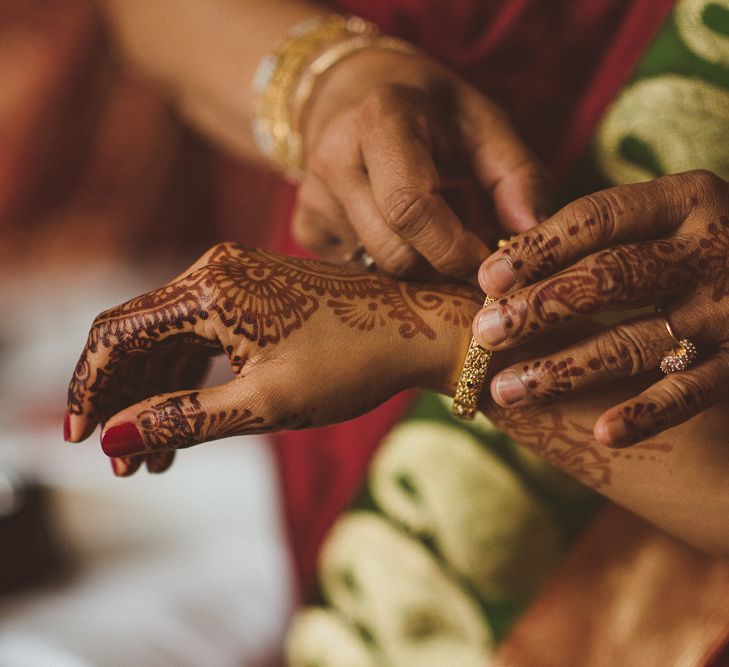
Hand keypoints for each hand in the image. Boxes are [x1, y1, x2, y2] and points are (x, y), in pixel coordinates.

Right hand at [65, 242, 477, 475]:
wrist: (421, 328)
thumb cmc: (353, 361)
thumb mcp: (266, 402)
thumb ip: (186, 418)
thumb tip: (118, 438)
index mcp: (210, 287)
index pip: (117, 336)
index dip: (92, 389)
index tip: (80, 439)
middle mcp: (215, 271)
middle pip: (139, 337)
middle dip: (126, 402)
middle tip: (123, 464)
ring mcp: (236, 278)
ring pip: (172, 340)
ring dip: (158, 395)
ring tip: (155, 460)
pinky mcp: (256, 292)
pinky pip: (205, 335)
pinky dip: (191, 378)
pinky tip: (187, 423)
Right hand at [292, 47, 550, 278]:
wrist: (353, 94)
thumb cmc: (429, 110)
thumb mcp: (482, 122)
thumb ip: (517, 174)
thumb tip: (533, 235)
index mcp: (380, 120)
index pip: (410, 207)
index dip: (454, 249)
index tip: (488, 261)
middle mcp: (333, 158)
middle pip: (394, 252)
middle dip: (441, 265)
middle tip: (466, 244)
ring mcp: (311, 196)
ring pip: (376, 267)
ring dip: (418, 261)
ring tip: (429, 220)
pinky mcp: (303, 225)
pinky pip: (356, 269)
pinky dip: (388, 261)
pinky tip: (394, 226)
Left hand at [473, 170, 728, 447]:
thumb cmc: (697, 249)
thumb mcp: (666, 219)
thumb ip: (604, 233)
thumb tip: (502, 266)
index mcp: (685, 201)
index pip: (598, 218)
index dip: (538, 248)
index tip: (487, 279)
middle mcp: (712, 249)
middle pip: (610, 277)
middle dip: (540, 308)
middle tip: (484, 334)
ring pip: (635, 342)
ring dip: (565, 370)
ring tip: (505, 391)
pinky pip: (691, 392)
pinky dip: (646, 413)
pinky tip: (600, 434)